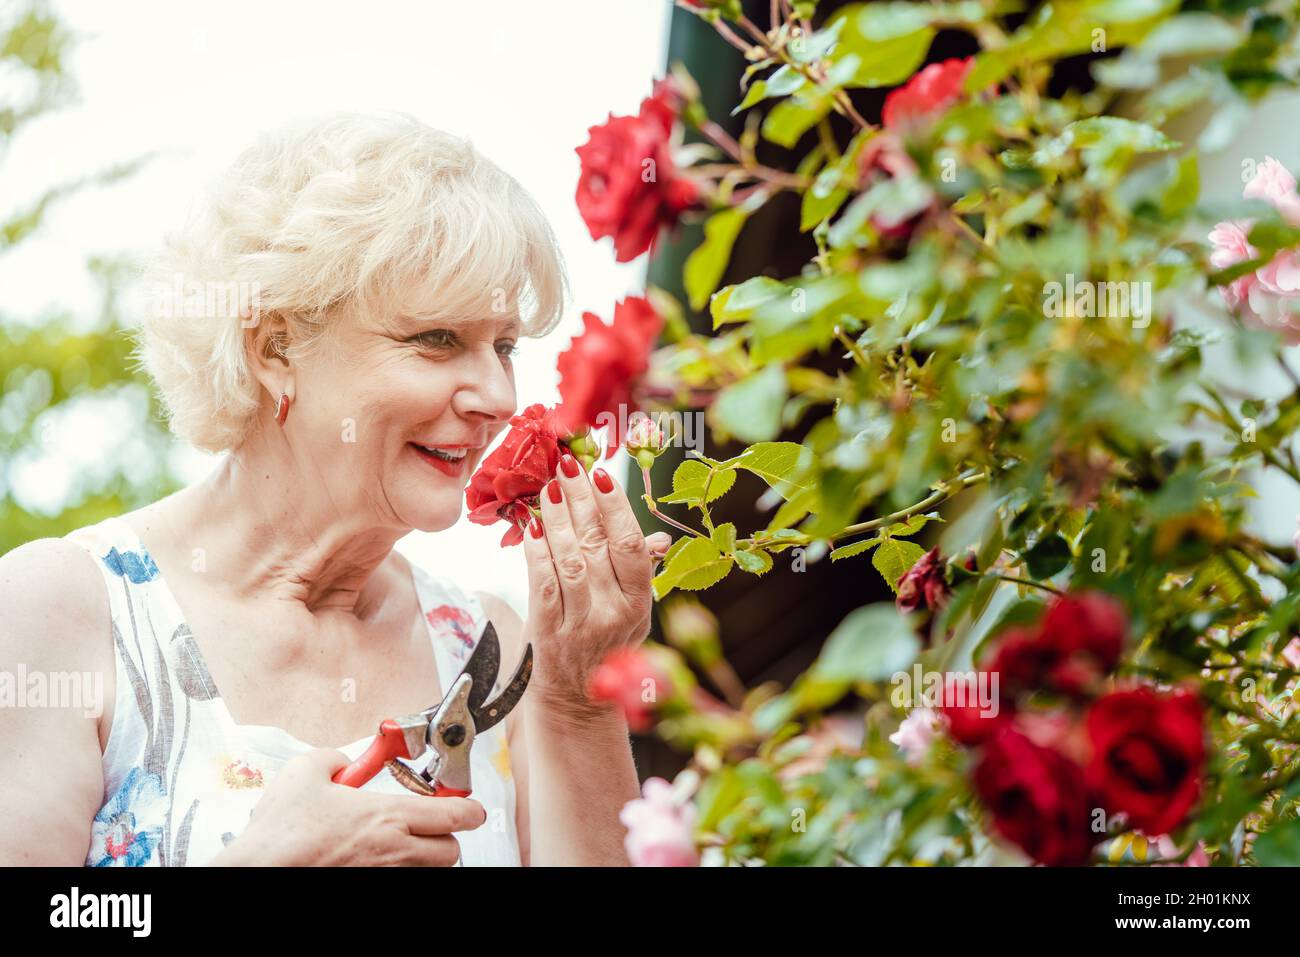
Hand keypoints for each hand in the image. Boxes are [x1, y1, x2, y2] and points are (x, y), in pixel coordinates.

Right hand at [208, 749, 485, 865]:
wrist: (260, 870)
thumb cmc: (280, 831)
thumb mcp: (305, 772)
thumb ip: (333, 757)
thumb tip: (343, 759)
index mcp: (386, 816)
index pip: (455, 814)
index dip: (470, 809)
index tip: (470, 807)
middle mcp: (393, 850)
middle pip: (451, 852)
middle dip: (448, 838)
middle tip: (433, 826)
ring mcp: (382, 875)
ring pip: (428, 871)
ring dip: (424, 857)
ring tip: (403, 844)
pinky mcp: (369, 888)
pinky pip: (402, 881)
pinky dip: (401, 870)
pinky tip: (379, 860)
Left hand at [521, 454, 670, 718]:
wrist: (577, 699)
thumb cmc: (608, 642)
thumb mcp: (635, 610)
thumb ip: (641, 571)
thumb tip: (660, 540)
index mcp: (640, 603)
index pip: (630, 547)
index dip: (616, 507)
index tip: (603, 474)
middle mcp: (613, 613)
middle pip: (597, 545)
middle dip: (581, 500)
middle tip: (568, 465)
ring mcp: (579, 624)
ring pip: (568, 560)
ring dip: (557, 518)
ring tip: (548, 487)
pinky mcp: (547, 631)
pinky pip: (541, 581)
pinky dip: (536, 549)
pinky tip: (531, 524)